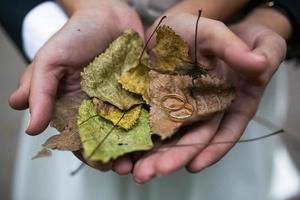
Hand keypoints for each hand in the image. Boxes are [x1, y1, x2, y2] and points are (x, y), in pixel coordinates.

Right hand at [9, 0, 143, 173]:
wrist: (107, 15)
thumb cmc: (75, 34)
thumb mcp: (50, 60)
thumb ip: (40, 92)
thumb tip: (31, 128)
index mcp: (74, 106)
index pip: (79, 138)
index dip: (88, 153)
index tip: (99, 163)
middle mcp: (98, 107)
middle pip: (107, 139)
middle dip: (115, 155)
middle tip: (125, 166)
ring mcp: (121, 100)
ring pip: (128, 130)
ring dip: (135, 146)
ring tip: (143, 157)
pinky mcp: (140, 91)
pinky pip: (146, 111)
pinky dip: (151, 124)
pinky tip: (158, 135)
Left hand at [131, 13, 285, 182]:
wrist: (189, 25)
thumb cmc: (219, 34)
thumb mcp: (233, 36)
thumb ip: (247, 51)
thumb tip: (257, 64)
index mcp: (227, 103)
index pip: (223, 133)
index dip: (210, 150)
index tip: (192, 165)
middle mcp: (201, 110)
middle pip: (188, 139)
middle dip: (169, 158)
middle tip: (148, 173)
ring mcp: (175, 104)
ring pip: (164, 132)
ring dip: (147, 151)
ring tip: (128, 167)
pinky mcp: (153, 95)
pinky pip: (144, 114)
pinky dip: (134, 129)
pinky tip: (121, 142)